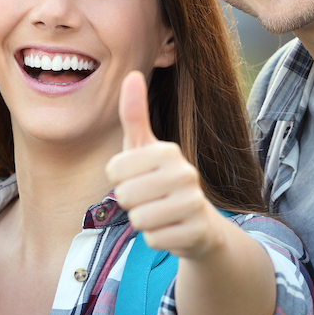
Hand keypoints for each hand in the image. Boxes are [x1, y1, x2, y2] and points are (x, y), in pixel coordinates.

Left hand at [105, 71, 225, 258]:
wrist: (199, 224)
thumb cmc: (161, 181)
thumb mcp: (145, 148)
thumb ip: (134, 114)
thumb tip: (132, 74)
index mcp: (168, 151)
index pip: (114, 170)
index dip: (119, 179)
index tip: (138, 178)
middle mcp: (185, 173)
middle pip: (125, 196)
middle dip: (131, 204)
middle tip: (149, 199)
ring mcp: (194, 204)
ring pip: (139, 219)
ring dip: (143, 222)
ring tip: (160, 214)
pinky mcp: (196, 232)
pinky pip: (153, 239)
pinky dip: (157, 239)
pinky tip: (171, 230)